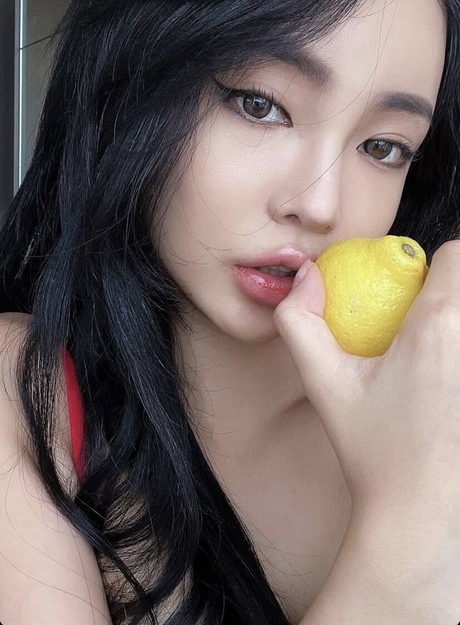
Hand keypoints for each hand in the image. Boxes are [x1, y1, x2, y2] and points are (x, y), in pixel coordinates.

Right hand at [273, 240, 459, 614]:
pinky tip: (442, 390)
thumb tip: (305, 276)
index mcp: (437, 326)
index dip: (436, 264)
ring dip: (454, 326)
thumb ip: (300, 321)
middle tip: (419, 327)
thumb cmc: (372, 449)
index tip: (414, 290)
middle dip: (447, 295)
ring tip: (432, 360)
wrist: (417, 513)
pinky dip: (458, 354)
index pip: (457, 253)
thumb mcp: (324, 383)